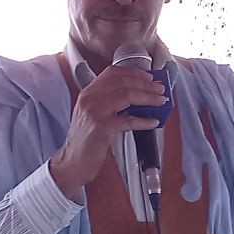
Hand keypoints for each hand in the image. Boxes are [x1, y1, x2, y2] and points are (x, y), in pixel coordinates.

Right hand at [47, 66, 165, 195]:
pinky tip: (153, 122)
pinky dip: (144, 121)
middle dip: (146, 84)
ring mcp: (94, 112)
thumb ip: (111, 102)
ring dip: (148, 97)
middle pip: (123, 82)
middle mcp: (89, 98)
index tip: (149, 77)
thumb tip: (140, 96)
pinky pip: (128, 120)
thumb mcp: (94, 114)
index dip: (134, 72)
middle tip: (160, 89)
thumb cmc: (87, 139)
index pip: (113, 72)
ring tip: (160, 101)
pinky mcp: (100, 128)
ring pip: (127, 95)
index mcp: (88, 92)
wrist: (73, 161)